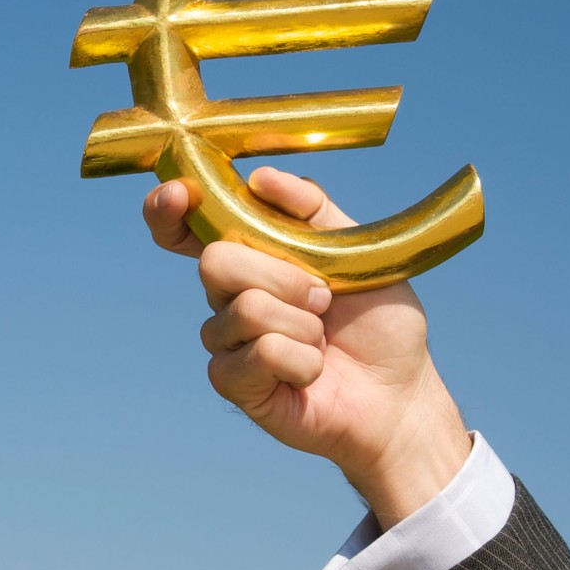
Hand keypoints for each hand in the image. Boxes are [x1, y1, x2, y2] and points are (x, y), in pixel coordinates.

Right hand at [143, 167, 470, 528]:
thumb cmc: (378, 322)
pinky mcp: (233, 384)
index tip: (181, 194)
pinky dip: (302, 360)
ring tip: (324, 339)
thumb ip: (312, 208)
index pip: (186, 229)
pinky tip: (313, 370)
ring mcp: (226, 342)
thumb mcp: (358, 250)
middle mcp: (227, 297)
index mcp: (250, 258)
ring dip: (303, 324)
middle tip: (322, 298)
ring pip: (244, 311)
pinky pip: (259, 353)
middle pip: (215, 262)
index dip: (169, 210)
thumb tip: (260, 178)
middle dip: (281, 276)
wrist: (400, 391)